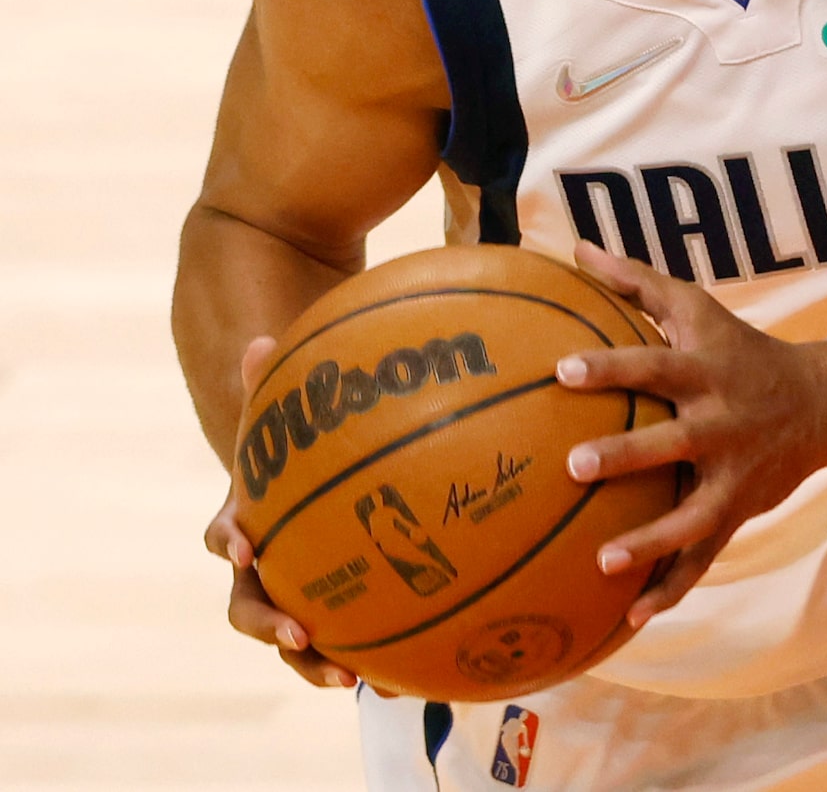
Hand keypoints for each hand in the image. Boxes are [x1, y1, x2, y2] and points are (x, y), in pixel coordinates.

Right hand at [204, 334, 360, 689]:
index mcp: (245, 517)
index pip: (221, 533)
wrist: (302, 473)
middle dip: (270, 624)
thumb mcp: (290, 411)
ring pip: (292, 638)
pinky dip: (370, 658)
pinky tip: (409, 676)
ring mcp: (294, 592)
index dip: (228, 541)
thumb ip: (277, 381)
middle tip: (302, 632)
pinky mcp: (334, 608)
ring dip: (315, 663)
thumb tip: (262, 340)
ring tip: (355, 680)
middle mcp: (261, 566)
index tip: (243, 546)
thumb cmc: (298, 437)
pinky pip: (345, 640)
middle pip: (249, 606)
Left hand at [557, 243, 826, 624]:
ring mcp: (732, 473)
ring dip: (650, 539)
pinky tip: (630, 616)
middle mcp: (721, 423)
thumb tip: (574, 248)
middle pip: (673, 440)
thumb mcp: (700, 308)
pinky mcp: (737, 511)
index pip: (656, 365)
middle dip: (627, 453)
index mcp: (707, 372)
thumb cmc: (741, 349)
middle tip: (575, 463)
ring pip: (691, 512)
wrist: (822, 402)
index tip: (564, 370)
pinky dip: (671, 587)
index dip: (613, 368)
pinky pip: (704, 556)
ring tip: (604, 560)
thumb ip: (637, 283)